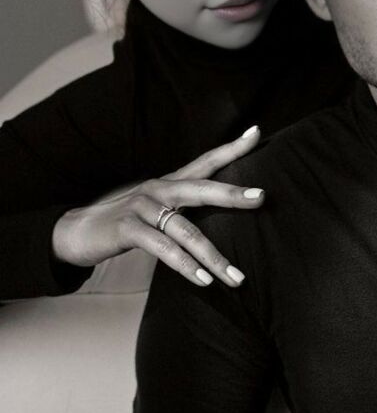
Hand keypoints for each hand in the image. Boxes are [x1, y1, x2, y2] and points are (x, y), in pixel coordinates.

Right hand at [52, 126, 263, 286]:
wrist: (77, 232)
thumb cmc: (128, 222)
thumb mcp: (158, 209)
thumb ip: (186, 208)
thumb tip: (224, 214)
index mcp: (171, 182)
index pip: (206, 161)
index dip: (232, 148)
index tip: (257, 132)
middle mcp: (159, 189)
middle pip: (202, 188)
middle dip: (233, 194)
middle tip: (262, 197)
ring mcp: (143, 207)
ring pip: (187, 231)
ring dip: (214, 257)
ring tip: (236, 277)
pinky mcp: (128, 229)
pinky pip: (163, 249)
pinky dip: (185, 266)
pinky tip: (204, 280)